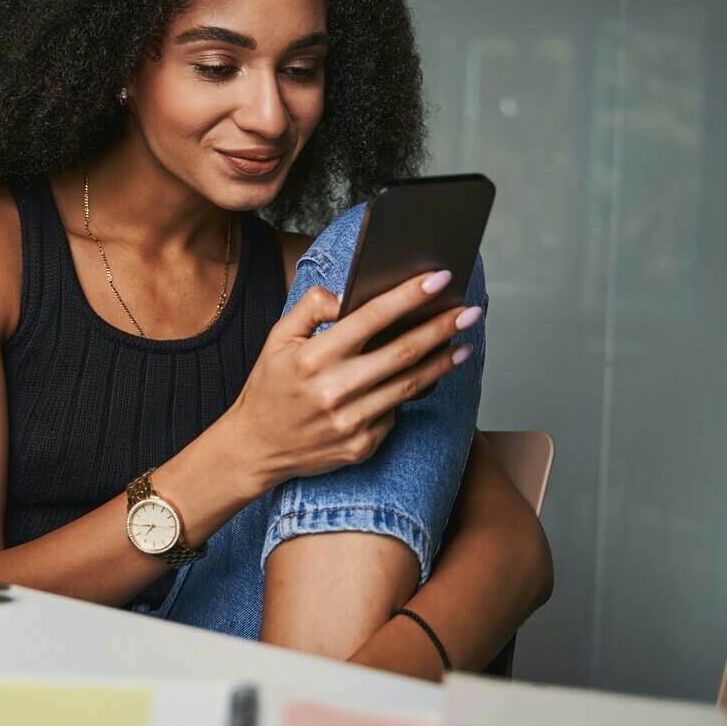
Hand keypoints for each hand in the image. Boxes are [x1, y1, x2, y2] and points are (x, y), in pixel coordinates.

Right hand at [222, 270, 480, 495]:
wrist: (256, 446)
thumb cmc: (270, 386)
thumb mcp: (277, 338)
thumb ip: (310, 308)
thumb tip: (346, 296)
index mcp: (313, 357)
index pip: (370, 318)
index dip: (408, 296)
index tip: (439, 279)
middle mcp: (334, 390)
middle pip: (402, 352)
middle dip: (441, 328)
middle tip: (470, 311)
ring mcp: (350, 422)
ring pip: (409, 385)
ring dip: (441, 362)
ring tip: (462, 343)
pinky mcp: (361, 445)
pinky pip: (395, 414)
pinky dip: (410, 394)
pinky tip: (424, 379)